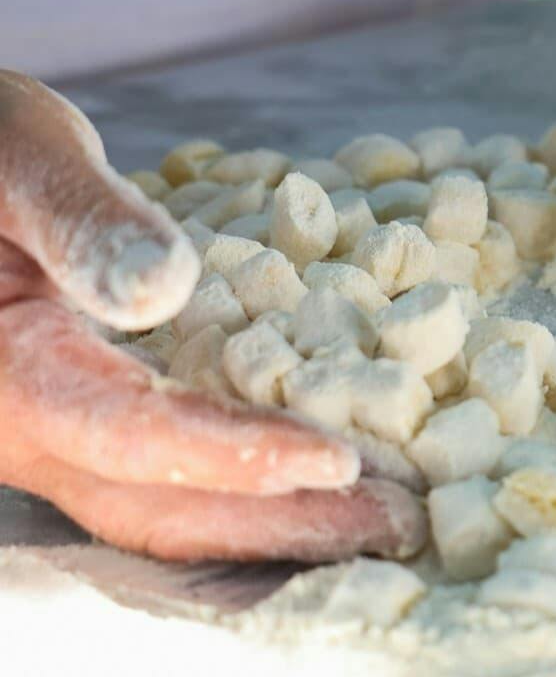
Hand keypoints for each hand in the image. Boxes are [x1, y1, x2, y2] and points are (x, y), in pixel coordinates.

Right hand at [0, 72, 425, 562]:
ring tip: (375, 514)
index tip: (340, 461)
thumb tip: (160, 286)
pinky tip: (315, 477)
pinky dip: (242, 487)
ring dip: (268, 519)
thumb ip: (82, 218)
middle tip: (396, 519)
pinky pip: (163, 477)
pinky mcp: (84, 420)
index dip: (237, 455)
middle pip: (155, 504)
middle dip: (277, 518)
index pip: (130, 432)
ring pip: (159, 506)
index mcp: (6, 368)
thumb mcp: (24, 157)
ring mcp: (53, 433)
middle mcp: (24, 426)